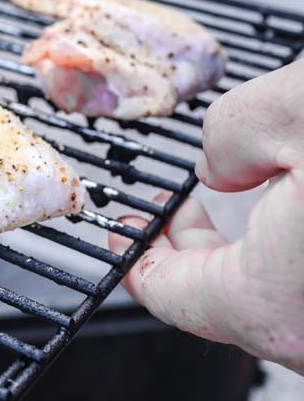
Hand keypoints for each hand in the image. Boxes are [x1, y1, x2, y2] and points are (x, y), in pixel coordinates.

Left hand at [108, 59, 303, 374]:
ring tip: (252, 196)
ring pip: (279, 296)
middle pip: (225, 300)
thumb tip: (220, 164)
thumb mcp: (293, 109)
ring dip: (256, 250)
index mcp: (272, 301)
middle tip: (183, 205)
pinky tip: (300, 205)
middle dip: (195, 245)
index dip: (136, 253)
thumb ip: (228, 135)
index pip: (167, 293)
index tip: (124, 227)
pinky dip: (296, 254)